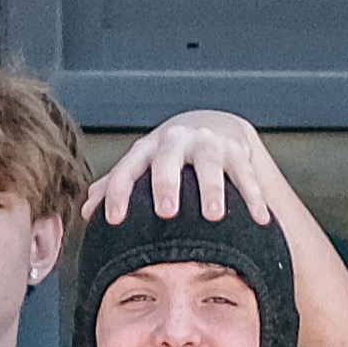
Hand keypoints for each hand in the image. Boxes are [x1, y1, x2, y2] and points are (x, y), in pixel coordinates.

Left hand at [90, 111, 287, 228]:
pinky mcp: (236, 150)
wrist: (210, 126)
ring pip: (210, 164)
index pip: (127, 170)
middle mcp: (176, 141)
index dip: (117, 193)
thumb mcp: (141, 165)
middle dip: (166, 184)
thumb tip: (86, 211)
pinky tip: (260, 220)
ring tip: (213, 216)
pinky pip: (245, 175)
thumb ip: (116, 185)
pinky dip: (253, 198)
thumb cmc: (167, 157)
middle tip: (166, 212)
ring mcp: (208, 143)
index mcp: (147, 149)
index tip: (113, 220)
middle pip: (167, 160)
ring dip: (212, 189)